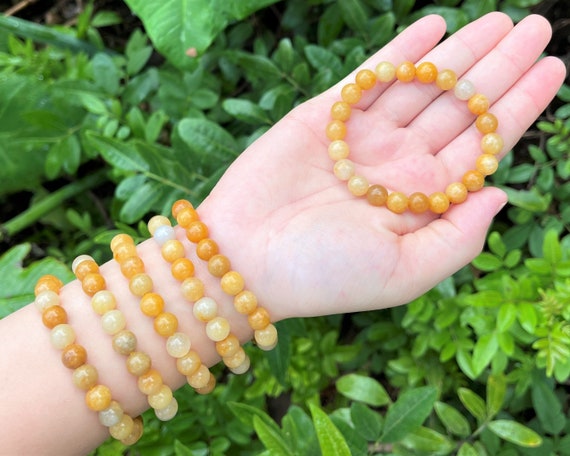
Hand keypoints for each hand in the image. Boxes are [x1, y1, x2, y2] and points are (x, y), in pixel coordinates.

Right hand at [199, 12, 565, 320]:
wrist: (243, 260)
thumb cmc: (322, 275)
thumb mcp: (404, 274)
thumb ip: (459, 238)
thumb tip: (501, 192)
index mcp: (422, 201)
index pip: (482, 146)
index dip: (519, 107)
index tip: (552, 68)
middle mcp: (397, 165)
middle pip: (460, 107)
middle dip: (499, 67)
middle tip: (535, 28)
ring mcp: (361, 139)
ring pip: (421, 85)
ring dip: (459, 52)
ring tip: (498, 20)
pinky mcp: (323, 118)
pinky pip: (370, 77)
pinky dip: (401, 52)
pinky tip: (433, 28)